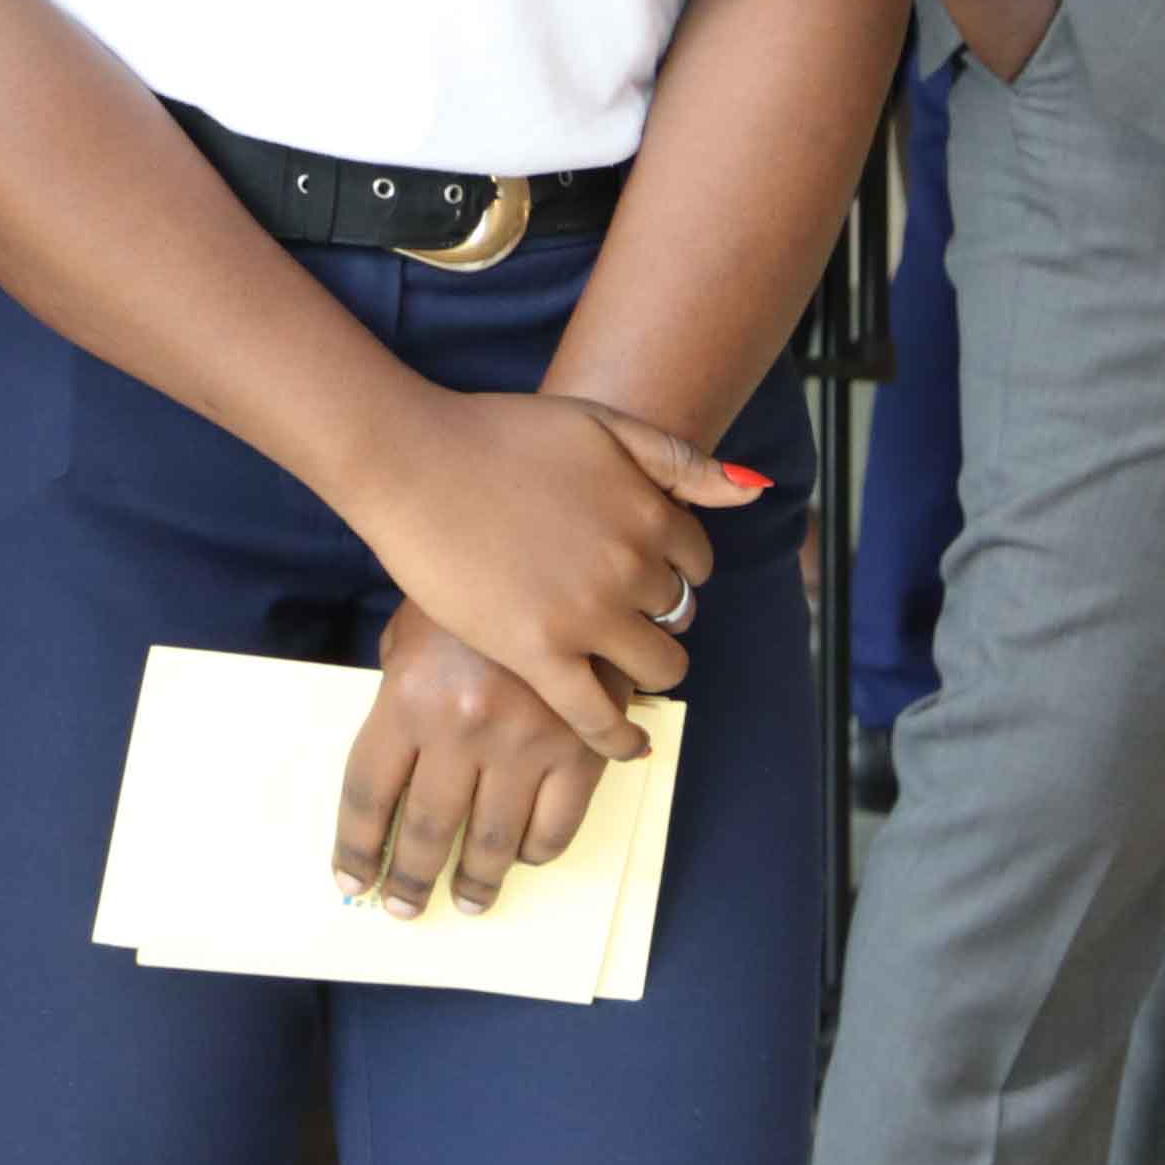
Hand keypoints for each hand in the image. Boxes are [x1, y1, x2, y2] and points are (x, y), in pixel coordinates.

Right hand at [333, 391, 755, 758]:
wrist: (411, 458)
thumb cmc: (496, 433)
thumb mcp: (600, 423)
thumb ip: (679, 458)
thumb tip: (753, 493)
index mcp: (650, 513)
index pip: (695, 561)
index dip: (668, 564)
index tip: (635, 569)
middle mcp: (630, 567)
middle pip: (677, 614)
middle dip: (654, 613)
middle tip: (613, 610)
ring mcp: (586, 615)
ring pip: (657, 667)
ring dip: (645, 666)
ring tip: (612, 660)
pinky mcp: (538, 654)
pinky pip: (600, 716)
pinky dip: (620, 738)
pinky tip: (626, 741)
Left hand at [335, 609, 612, 919]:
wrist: (558, 549)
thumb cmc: (469, 589)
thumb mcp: (410, 633)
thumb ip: (401, 697)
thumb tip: (399, 768)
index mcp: (408, 697)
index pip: (369, 794)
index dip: (357, 846)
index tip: (351, 880)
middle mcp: (462, 728)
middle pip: (425, 829)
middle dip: (409, 878)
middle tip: (403, 908)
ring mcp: (526, 742)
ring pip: (492, 840)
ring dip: (476, 881)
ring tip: (468, 903)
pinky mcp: (582, 748)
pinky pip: (557, 825)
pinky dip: (536, 851)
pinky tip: (521, 856)